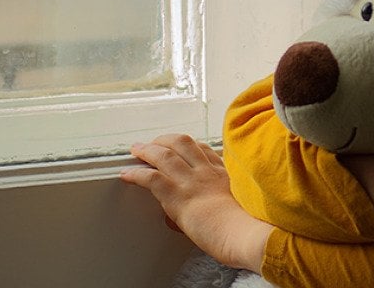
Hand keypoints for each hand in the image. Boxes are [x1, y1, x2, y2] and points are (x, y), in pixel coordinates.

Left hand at [119, 134, 270, 270]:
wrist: (244, 233)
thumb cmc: (246, 228)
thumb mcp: (239, 207)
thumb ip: (223, 204)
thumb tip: (209, 216)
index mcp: (224, 175)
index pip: (204, 150)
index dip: (190, 145)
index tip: (181, 146)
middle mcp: (206, 173)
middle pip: (183, 143)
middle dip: (166, 139)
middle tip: (154, 142)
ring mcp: (191, 182)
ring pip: (165, 155)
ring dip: (147, 150)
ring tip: (136, 149)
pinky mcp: (177, 196)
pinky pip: (152, 178)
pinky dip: (137, 174)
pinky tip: (127, 175)